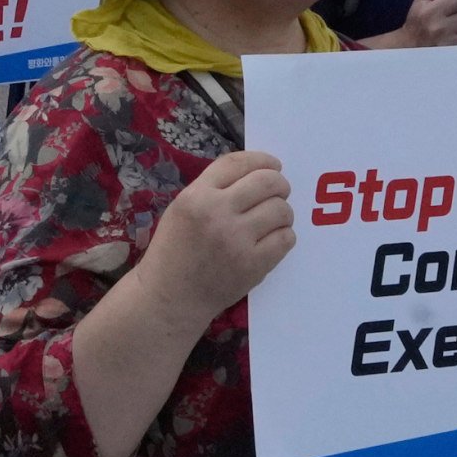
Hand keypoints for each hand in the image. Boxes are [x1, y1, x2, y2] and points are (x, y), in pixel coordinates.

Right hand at [140, 148, 295, 323]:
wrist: (171, 297)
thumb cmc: (174, 250)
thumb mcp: (181, 208)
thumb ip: (213, 188)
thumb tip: (255, 172)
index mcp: (197, 195)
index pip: (238, 162)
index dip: (262, 160)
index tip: (273, 165)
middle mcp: (217, 212)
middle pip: (267, 182)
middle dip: (280, 183)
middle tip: (280, 192)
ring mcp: (237, 240)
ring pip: (281, 210)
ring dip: (283, 212)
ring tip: (274, 219)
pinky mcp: (253, 265)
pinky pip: (286, 239)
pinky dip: (285, 236)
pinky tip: (274, 239)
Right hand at [358, 0, 456, 49]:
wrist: (408, 50)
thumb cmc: (416, 25)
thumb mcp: (420, 2)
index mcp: (430, 12)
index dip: (455, 4)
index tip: (448, 10)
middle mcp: (439, 28)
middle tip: (451, 24)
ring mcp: (448, 44)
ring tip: (453, 35)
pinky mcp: (455, 55)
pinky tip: (455, 44)